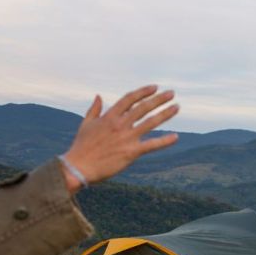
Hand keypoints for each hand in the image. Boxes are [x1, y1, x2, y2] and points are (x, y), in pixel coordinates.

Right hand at [60, 85, 178, 192]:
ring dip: (165, 114)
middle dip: (159, 99)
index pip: (129, 99)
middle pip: (143, 107)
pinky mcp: (131, 152)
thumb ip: (94, 109)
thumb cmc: (80, 147)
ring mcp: (126, 138)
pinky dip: (164, 141)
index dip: (143, 92)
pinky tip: (175, 137)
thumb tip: (99, 96)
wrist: (79, 167)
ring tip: (176, 107)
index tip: (154, 87)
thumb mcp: (85, 124)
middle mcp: (120, 125)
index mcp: (109, 117)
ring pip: (150, 122)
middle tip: (171, 93)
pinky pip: (151, 145)